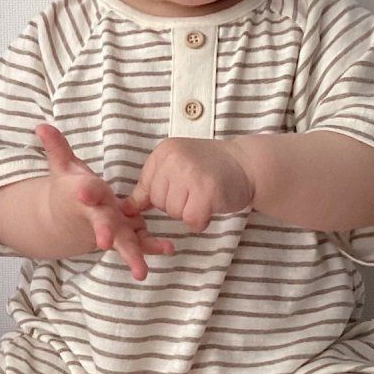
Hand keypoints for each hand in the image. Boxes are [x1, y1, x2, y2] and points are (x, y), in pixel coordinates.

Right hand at [35, 122, 176, 281]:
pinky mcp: (126, 235)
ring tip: (141, 271)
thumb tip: (41, 126)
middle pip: (101, 224)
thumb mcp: (62, 166)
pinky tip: (170, 248)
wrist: (66, 220)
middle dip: (103, 231)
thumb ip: (56, 147)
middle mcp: (98, 215)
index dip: (86, 190)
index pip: (86, 191)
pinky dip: (154, 247)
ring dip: (132, 254)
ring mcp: (113, 228)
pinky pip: (141, 242)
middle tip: (104, 242)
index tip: (84, 191)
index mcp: (84, 195)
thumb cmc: (69, 188)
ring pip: (122, 242)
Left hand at [123, 138, 255, 233]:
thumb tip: (125, 209)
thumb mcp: (177, 166)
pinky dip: (201, 221)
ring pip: (174, 213)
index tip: (183, 188)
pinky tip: (211, 206)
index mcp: (164, 152)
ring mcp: (190, 174)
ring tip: (205, 195)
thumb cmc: (211, 167)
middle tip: (198, 190)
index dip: (165, 195)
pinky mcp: (206, 192)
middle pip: (160, 202)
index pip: (147, 188)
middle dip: (178, 204)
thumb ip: (152, 184)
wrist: (248, 164)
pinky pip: (192, 221)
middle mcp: (174, 159)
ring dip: (190, 212)